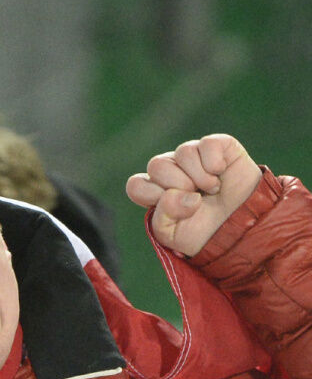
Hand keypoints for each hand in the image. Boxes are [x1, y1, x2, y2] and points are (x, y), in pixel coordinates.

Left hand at [125, 134, 262, 256]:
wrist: (242, 230)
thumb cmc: (204, 233)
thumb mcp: (174, 235)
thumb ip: (162, 217)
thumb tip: (177, 194)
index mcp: (156, 192)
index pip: (136, 184)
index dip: (151, 196)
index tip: (172, 209)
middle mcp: (172, 171)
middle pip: (156, 165)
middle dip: (178, 185)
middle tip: (197, 200)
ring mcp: (193, 157)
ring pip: (183, 152)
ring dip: (199, 177)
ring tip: (212, 190)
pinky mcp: (218, 147)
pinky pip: (207, 143)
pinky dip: (214, 162)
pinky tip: (221, 173)